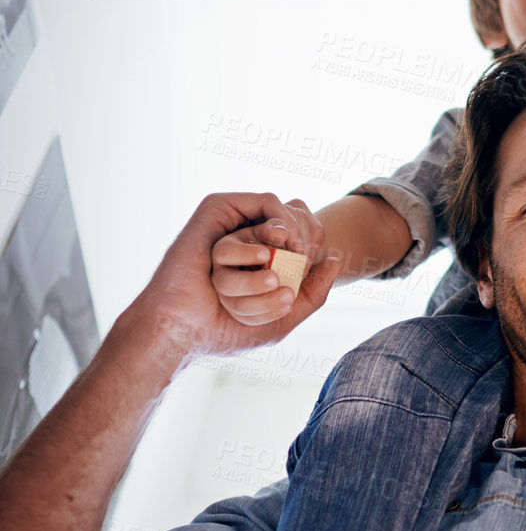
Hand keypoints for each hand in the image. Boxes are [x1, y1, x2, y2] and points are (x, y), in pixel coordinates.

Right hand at [136, 193, 339, 363]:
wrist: (185, 327)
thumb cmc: (228, 328)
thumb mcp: (284, 316)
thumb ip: (313, 293)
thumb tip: (335, 259)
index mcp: (263, 261)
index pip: (306, 235)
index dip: (318, 243)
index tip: (314, 265)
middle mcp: (250, 238)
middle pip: (300, 219)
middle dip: (312, 237)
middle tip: (306, 259)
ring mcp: (235, 223)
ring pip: (286, 213)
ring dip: (296, 235)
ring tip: (290, 261)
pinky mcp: (220, 209)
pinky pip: (265, 203)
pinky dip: (280, 220)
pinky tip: (275, 248)